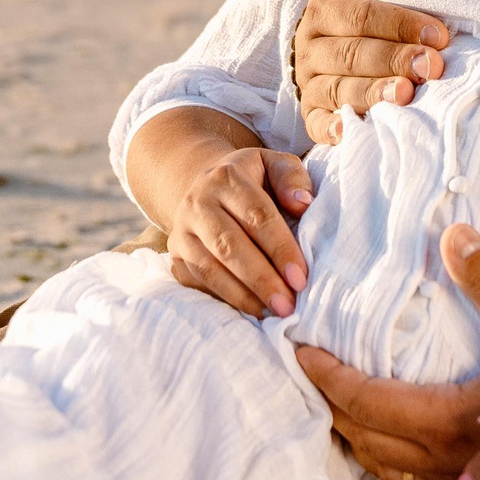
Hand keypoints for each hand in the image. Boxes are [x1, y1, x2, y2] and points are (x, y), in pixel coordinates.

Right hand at [164, 146, 313, 318]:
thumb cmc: (254, 182)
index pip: (256, 215)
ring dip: (243, 296)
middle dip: (261, 279)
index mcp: (226, 178)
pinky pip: (198, 284)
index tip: (300, 277)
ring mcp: (181, 233)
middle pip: (229, 245)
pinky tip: (251, 311)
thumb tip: (303, 205)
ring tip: (272, 312)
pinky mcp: (175, 259)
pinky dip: (225, 301)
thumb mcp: (275, 166)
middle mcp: (198, 203)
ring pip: (209, 269)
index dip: (279, 248)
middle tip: (288, 304)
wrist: (207, 190)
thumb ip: (292, 179)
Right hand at [292, 0, 449, 145]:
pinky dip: (329, 129)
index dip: (400, 25)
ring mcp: (307, 81)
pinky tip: (346, 132)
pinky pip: (314, 123)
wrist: (334, 37)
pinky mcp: (309, 111)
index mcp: (325, 8)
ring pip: (337, 89)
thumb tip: (439, 36)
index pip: (361, 16)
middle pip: (351, 54)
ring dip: (373, 93)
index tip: (437, 37)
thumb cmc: (372, 17)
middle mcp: (310, 46)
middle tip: (429, 67)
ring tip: (405, 95)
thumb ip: (403, 9)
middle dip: (394, 61)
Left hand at [296, 224, 479, 479]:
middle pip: (363, 436)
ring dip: (349, 443)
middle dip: (329, 405)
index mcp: (450, 420)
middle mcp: (445, 463)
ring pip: (381, 472)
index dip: (326, 375)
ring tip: (327, 415)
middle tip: (305, 377)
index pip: (365, 398)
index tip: (300, 351)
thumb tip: (454, 234)